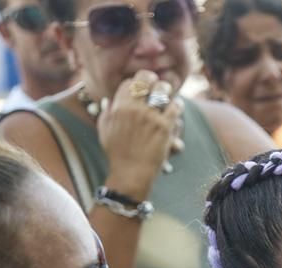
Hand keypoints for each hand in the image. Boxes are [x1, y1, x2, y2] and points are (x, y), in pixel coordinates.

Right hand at [97, 70, 182, 195]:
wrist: (131, 173)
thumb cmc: (117, 153)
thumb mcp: (104, 130)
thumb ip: (106, 112)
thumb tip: (108, 100)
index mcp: (118, 107)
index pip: (130, 82)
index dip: (137, 82)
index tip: (143, 87)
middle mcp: (133, 109)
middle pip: (146, 79)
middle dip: (153, 81)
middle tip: (157, 86)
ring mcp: (150, 117)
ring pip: (162, 90)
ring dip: (166, 91)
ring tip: (167, 94)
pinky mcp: (164, 127)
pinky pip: (175, 107)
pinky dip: (177, 105)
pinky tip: (176, 107)